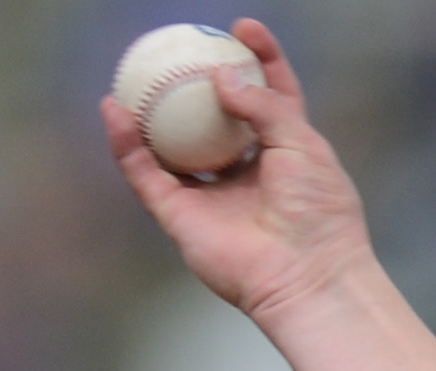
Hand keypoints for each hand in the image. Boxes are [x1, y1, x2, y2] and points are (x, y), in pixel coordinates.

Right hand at [100, 19, 373, 325]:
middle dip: (197, 83)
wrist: (309, 276)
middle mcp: (247, 174)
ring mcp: (213, 196)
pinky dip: (126, 144)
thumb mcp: (303, 144)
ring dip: (151, 111)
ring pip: (172, 145)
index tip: (242, 28)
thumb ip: (264, 105)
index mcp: (287, 156)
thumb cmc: (320, 214)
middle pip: (215, 119)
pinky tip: (115, 111)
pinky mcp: (182, 218)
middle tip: (182, 45)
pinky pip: (145, 174)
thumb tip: (221, 76)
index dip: (260, 59)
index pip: (271, 97)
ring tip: (136, 72)